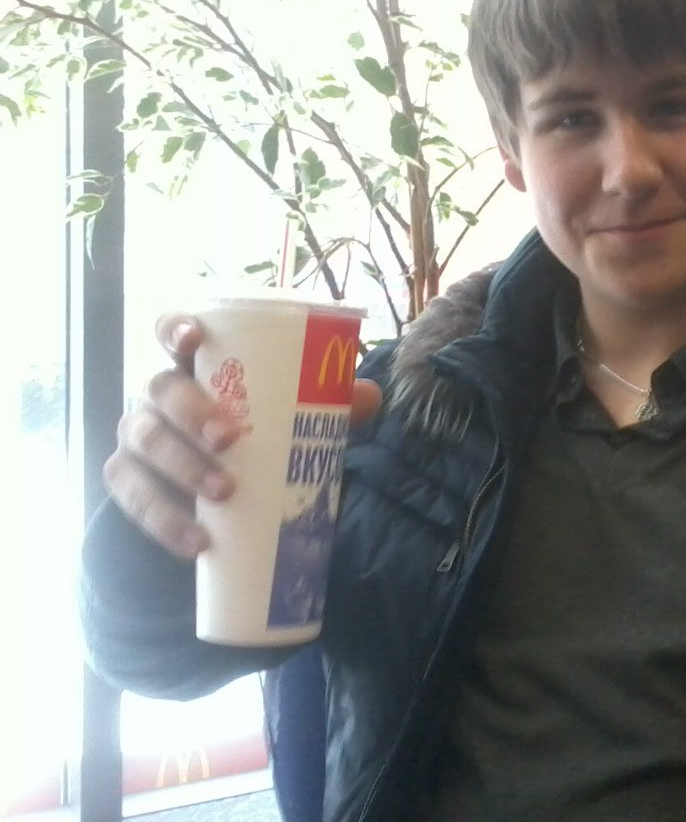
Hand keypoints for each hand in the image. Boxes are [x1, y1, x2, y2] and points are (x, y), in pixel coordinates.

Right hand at [103, 313, 383, 559]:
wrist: (221, 486)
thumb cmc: (259, 429)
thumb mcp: (294, 412)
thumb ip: (331, 402)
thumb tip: (371, 397)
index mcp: (195, 365)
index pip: (169, 331)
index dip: (173, 329)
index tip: (192, 339)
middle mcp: (158, 394)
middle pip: (159, 389)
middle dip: (190, 412)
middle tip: (228, 439)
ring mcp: (139, 436)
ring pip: (143, 442)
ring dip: (181, 467)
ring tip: (224, 494)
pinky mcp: (129, 481)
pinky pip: (132, 497)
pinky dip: (163, 520)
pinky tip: (196, 541)